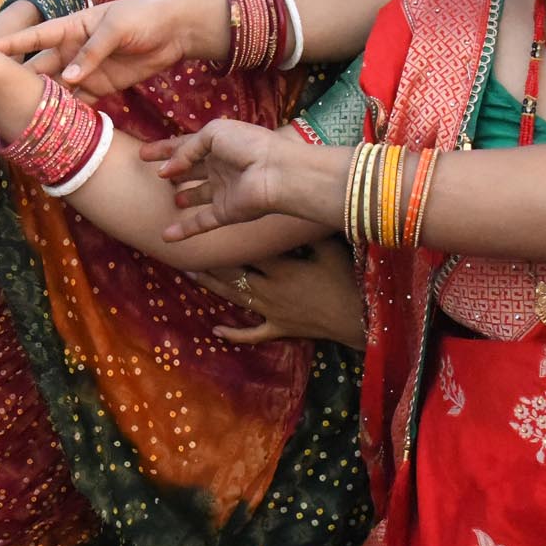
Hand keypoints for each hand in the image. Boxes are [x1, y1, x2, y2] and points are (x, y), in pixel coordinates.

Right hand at [0, 0, 229, 99]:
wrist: (175, 32)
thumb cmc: (144, 18)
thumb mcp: (117, 28)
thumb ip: (92, 52)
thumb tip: (69, 78)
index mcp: (71, 28)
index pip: (33, 38)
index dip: (8, 45)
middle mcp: (71, 50)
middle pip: (38, 69)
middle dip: (19, 84)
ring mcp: (84, 70)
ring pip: (55, 89)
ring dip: (41, 103)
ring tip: (20, 121)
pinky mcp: (100, 86)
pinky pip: (78, 102)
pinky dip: (68, 114)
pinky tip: (55, 127)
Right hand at [146, 119, 299, 239]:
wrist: (275, 171)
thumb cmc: (247, 145)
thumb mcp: (213, 133)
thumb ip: (187, 149)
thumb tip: (165, 170)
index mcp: (219, 145)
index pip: (186, 146)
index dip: (165, 149)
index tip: (143, 153)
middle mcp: (220, 168)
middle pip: (191, 170)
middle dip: (174, 171)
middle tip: (152, 174)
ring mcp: (222, 191)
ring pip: (197, 195)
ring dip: (184, 196)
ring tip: (170, 197)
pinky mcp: (225, 213)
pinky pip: (201, 222)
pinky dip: (184, 230)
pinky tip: (166, 236)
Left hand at [188, 239, 363, 347]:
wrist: (359, 319)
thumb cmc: (346, 280)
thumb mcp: (329, 250)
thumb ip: (306, 233)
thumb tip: (291, 211)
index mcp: (280, 268)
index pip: (247, 251)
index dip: (227, 240)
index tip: (208, 225)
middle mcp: (268, 290)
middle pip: (233, 273)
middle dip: (210, 262)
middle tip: (186, 251)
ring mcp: (271, 312)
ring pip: (235, 298)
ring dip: (212, 287)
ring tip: (189, 275)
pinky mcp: (279, 329)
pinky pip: (252, 334)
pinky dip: (234, 334)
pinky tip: (215, 331)